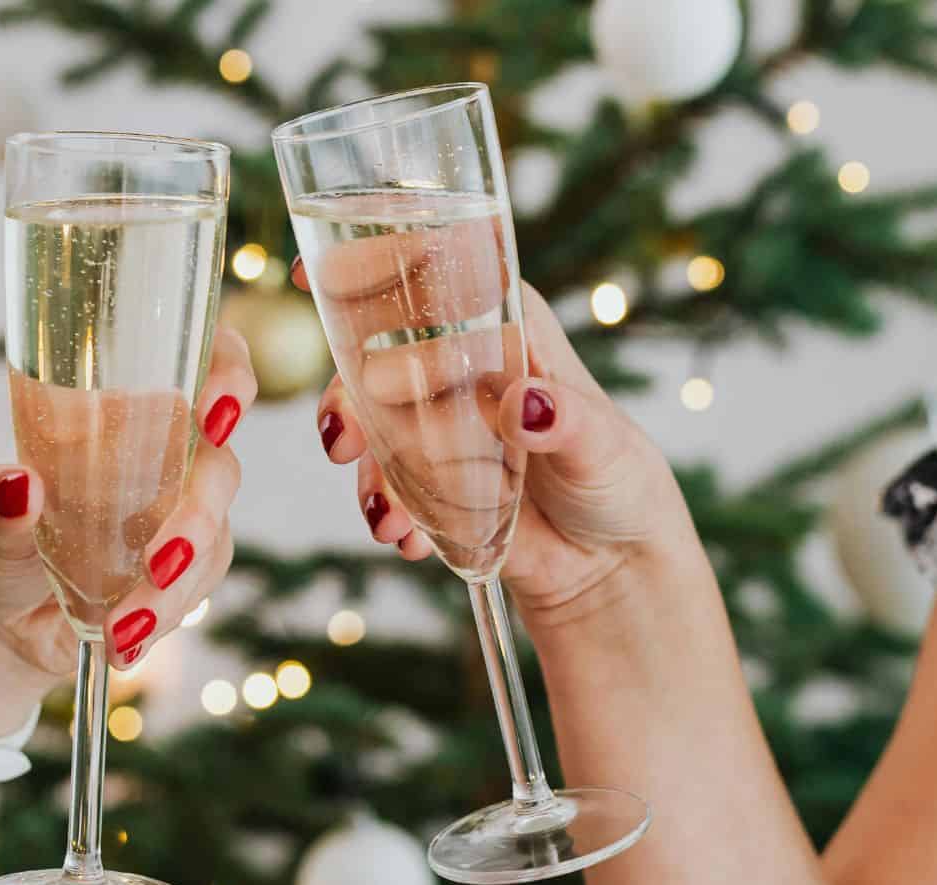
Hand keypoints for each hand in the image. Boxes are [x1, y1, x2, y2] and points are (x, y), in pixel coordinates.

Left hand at [0, 327, 255, 733]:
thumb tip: (17, 488)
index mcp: (126, 413)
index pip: (202, 364)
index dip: (228, 372)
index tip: (215, 407)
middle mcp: (165, 458)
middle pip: (219, 466)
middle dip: (199, 515)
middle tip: (160, 563)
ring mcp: (177, 517)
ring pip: (214, 538)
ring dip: (177, 585)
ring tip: (123, 624)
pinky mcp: (180, 576)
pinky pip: (197, 589)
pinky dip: (163, 616)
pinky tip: (125, 642)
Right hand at [298, 258, 695, 632]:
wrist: (609, 564)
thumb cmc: (618, 481)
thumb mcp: (603, 447)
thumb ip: (567, 421)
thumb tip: (525, 403)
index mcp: (506, 328)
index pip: (436, 280)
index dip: (374, 268)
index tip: (318, 277)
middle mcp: (462, 366)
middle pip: (379, 354)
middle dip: (348, 397)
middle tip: (344, 441)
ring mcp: (437, 423)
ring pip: (370, 424)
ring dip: (367, 470)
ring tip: (389, 518)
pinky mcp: (425, 478)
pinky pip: (383, 484)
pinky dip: (384, 510)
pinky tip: (408, 540)